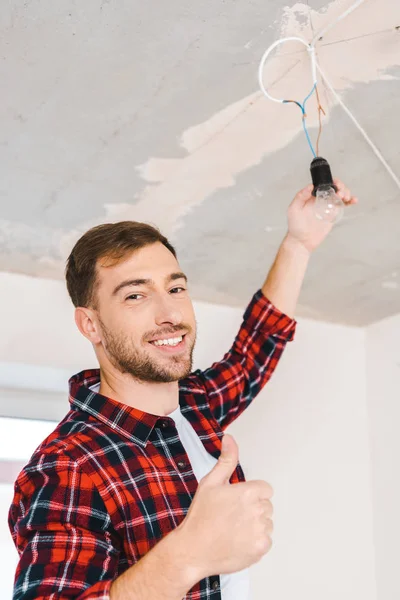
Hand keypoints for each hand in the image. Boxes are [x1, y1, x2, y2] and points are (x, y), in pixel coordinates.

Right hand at [176, 434, 272, 578]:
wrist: (193, 550)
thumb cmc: (200, 516)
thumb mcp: (210, 482)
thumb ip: (226, 460)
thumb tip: (229, 439)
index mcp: (248, 492)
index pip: (265, 489)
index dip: (252, 494)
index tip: (238, 501)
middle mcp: (258, 510)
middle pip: (267, 506)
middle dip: (254, 509)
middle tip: (232, 515)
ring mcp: (260, 530)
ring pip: (267, 523)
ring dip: (255, 525)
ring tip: (234, 529)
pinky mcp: (260, 548)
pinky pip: (266, 540)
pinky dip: (255, 541)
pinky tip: (238, 541)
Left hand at [287, 179, 357, 252]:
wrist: (302, 240)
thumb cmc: (295, 225)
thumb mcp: (294, 209)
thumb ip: (300, 197)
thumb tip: (310, 186)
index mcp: (312, 195)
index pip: (324, 184)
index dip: (332, 182)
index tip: (335, 185)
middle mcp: (321, 199)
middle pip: (335, 188)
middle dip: (341, 187)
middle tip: (341, 193)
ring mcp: (328, 206)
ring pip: (340, 195)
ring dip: (346, 192)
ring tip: (346, 197)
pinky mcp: (333, 214)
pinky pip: (343, 205)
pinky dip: (350, 202)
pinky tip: (354, 201)